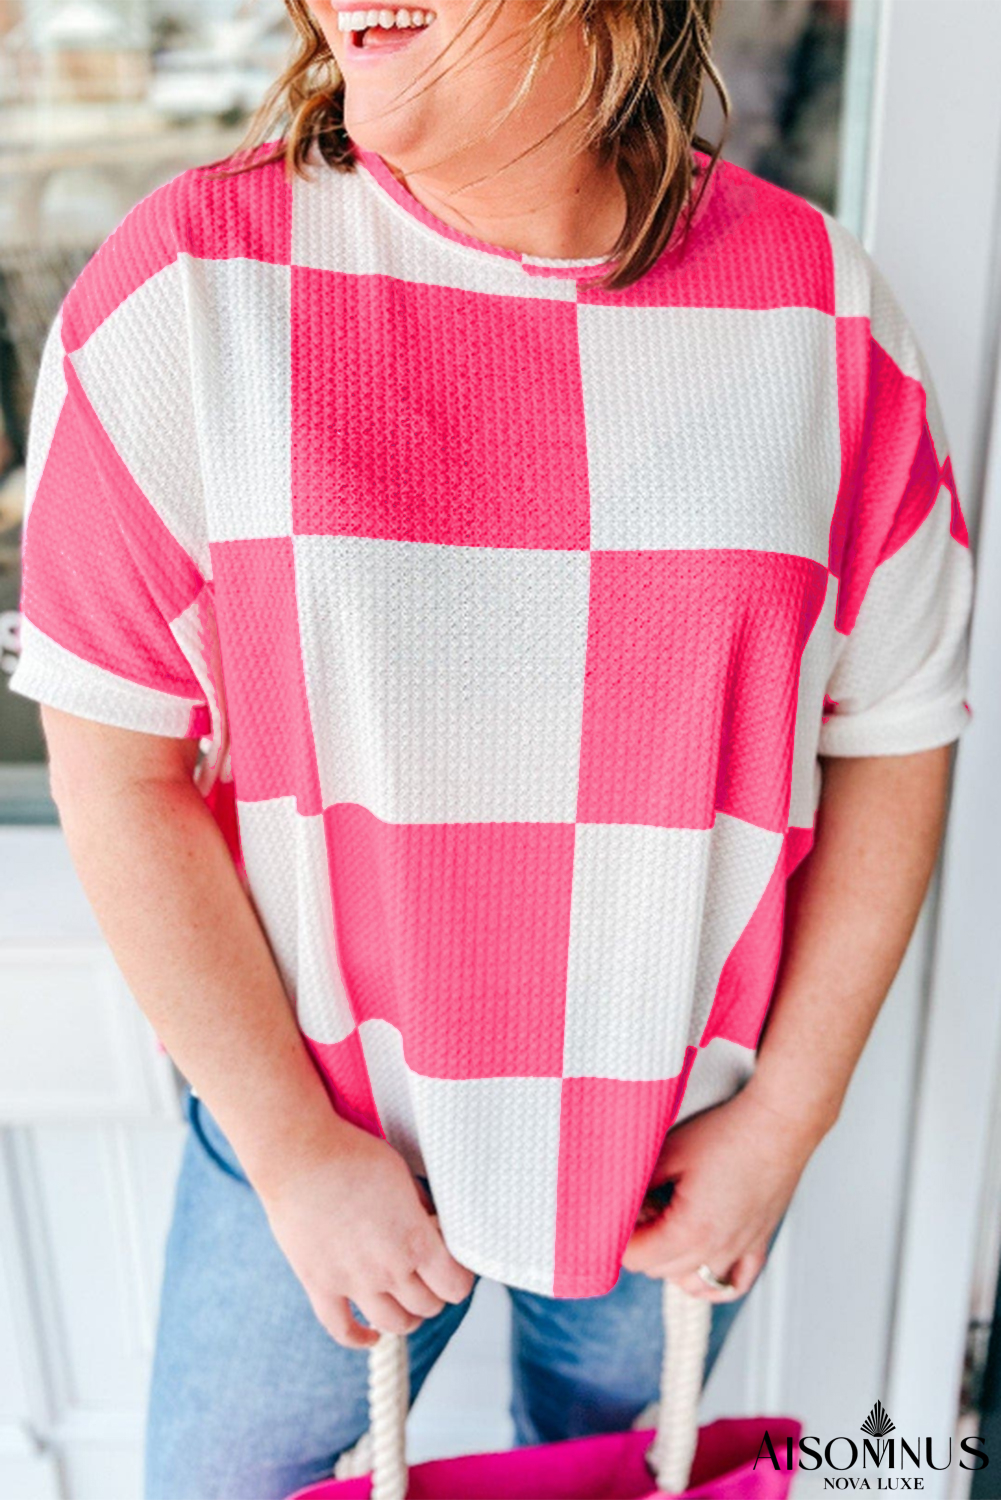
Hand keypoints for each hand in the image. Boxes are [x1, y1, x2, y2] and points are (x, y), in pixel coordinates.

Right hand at [258, 1117, 475, 1348]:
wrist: (299, 1156)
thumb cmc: (354, 1157)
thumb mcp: (403, 1176)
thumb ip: (421, 1208)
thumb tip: (432, 1225)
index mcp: (415, 1241)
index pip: (454, 1286)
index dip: (460, 1279)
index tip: (455, 1268)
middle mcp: (388, 1270)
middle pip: (427, 1306)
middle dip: (435, 1294)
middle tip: (431, 1280)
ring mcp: (353, 1282)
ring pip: (393, 1324)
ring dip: (407, 1318)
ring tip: (407, 1305)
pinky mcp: (320, 1285)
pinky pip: (342, 1329)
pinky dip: (359, 1338)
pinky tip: (370, 1335)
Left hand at [621, 1083, 825, 1300]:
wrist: (778, 1124)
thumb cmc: (728, 1134)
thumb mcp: (670, 1152)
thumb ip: (639, 1182)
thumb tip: (618, 1199)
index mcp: (690, 1231)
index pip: (637, 1258)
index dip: (619, 1235)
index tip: (615, 1212)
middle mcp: (716, 1251)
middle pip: (659, 1270)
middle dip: (642, 1244)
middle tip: (641, 1206)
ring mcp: (740, 1250)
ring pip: (692, 1282)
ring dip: (671, 1263)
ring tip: (666, 1226)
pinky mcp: (758, 1243)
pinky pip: (733, 1284)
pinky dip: (712, 1283)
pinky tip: (700, 1262)